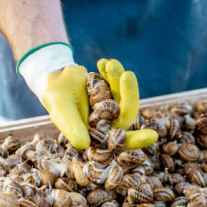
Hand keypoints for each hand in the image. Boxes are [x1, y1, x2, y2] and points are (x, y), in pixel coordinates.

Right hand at [19, 45, 156, 149]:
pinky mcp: (113, 92)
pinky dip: (113, 72)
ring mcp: (112, 107)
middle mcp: (109, 124)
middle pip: (127, 113)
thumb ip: (72, 128)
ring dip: (120, 78)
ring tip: (110, 63)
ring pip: (125, 96)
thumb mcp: (61, 113)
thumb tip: (84, 144)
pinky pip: (119, 83)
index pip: (121, 141)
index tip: (153, 136)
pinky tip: (103, 62)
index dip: (136, 140)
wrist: (52, 79)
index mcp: (100, 135)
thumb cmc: (55, 100)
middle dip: (129, 94)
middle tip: (128, 74)